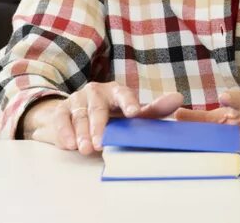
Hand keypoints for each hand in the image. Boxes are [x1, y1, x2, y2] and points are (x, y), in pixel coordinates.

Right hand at [22, 83, 183, 154]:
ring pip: (80, 116)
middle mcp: (96, 92)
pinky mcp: (61, 110)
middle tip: (101, 143)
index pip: (124, 94)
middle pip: (98, 108)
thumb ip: (153, 109)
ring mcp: (77, 100)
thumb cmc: (111, 115)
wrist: (76, 115)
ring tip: (85, 148)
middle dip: (99, 126)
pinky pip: (61, 120)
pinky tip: (69, 144)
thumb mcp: (130, 113)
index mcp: (116, 91)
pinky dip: (64, 132)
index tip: (134, 113)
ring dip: (82, 133)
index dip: (129, 103)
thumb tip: (178, 98)